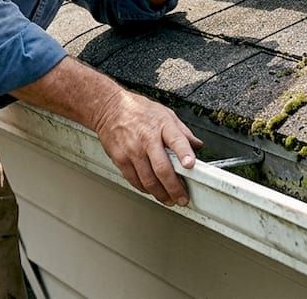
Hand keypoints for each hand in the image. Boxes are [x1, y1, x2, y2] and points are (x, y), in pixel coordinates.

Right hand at [93, 88, 203, 205]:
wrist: (109, 108)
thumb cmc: (138, 110)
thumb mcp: (165, 113)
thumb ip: (182, 131)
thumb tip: (197, 145)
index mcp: (162, 126)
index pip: (176, 140)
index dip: (184, 154)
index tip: (190, 165)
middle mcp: (147, 139)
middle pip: (162, 169)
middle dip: (174, 188)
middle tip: (182, 198)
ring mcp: (132, 151)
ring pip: (148, 180)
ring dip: (160, 194)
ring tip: (169, 199)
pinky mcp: (120, 159)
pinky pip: (134, 180)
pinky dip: (145, 189)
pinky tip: (151, 190)